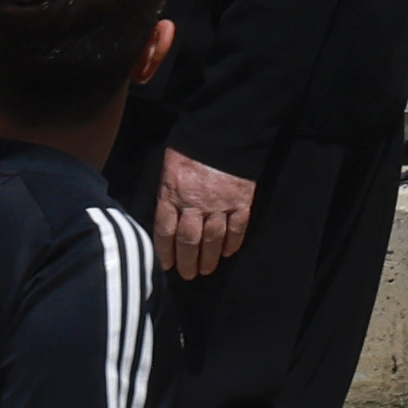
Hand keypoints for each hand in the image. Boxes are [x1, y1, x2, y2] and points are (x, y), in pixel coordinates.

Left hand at [155, 149, 257, 279]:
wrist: (222, 133)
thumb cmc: (189, 151)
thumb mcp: (168, 172)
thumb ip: (167, 197)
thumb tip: (165, 223)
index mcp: (172, 196)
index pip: (165, 232)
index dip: (166, 252)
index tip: (167, 265)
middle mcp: (194, 204)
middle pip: (189, 240)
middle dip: (187, 261)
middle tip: (188, 275)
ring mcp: (220, 204)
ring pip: (212, 239)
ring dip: (208, 258)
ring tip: (206, 270)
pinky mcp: (241, 201)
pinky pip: (238, 228)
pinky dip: (232, 243)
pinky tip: (227, 253)